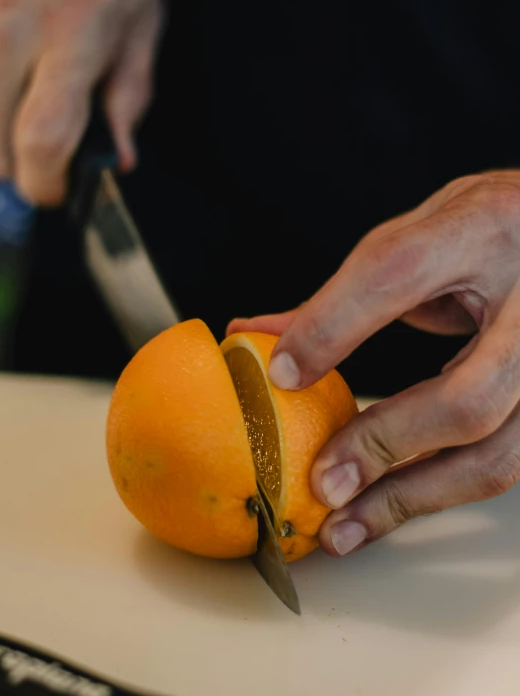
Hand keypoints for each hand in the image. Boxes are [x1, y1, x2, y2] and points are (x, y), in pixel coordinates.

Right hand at [0, 0, 162, 204]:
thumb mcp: (140, 21)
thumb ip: (128, 96)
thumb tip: (116, 155)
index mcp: (72, 37)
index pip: (43, 145)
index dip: (45, 184)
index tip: (53, 190)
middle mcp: (8, 28)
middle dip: (22, 157)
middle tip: (46, 137)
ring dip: (2, 106)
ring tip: (34, 59)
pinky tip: (6, 36)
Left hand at [229, 171, 519, 555]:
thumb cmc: (485, 229)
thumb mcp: (419, 235)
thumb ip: (344, 292)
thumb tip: (257, 334)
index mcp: (482, 226)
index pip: (398, 272)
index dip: (333, 326)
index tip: (280, 374)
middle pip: (469, 396)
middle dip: (386, 445)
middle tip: (324, 482)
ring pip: (496, 452)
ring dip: (412, 497)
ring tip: (345, 525)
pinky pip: (502, 463)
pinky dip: (437, 490)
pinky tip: (390, 504)